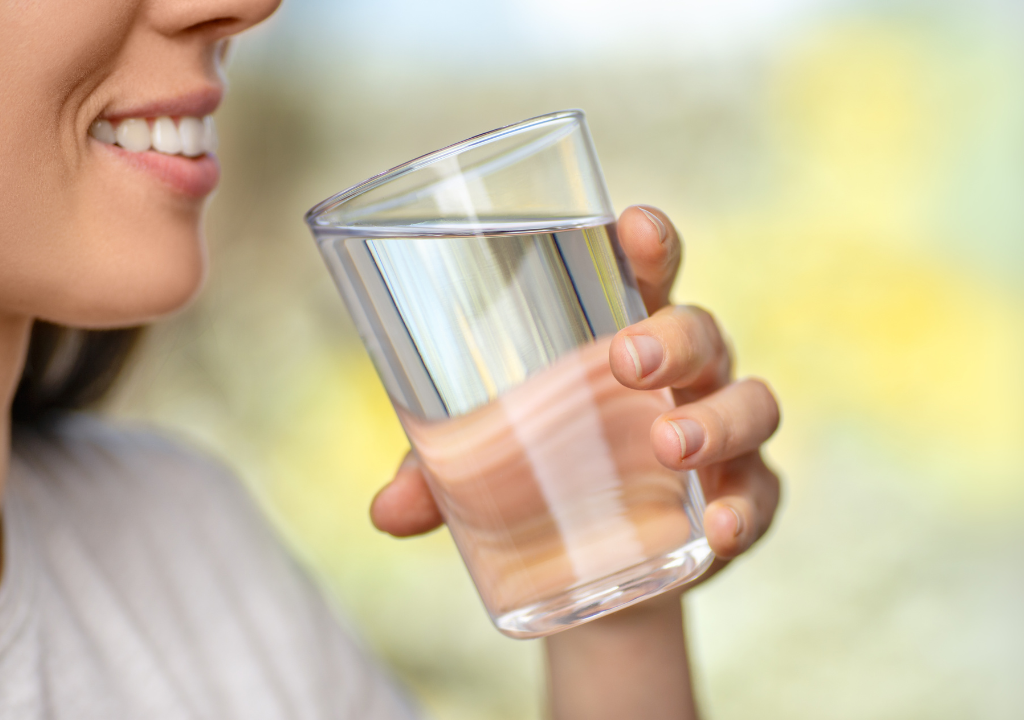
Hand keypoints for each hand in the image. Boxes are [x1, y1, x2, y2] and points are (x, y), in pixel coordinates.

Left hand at [371, 206, 780, 583]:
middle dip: (673, 335)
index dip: (648, 243)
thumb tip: (385, 512)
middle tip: (626, 359)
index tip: (632, 226)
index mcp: (622, 337)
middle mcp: (683, 375)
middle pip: (701, 329)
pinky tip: (718, 532)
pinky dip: (745, 509)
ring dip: (715, 418)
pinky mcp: (741, 498)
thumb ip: (437, 477)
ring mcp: (720, 435)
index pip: (645, 274)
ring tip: (668, 444)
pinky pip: (763, 494)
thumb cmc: (542, 475)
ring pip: (750, 401)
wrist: (596, 563)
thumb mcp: (484, 467)